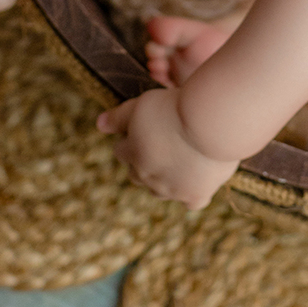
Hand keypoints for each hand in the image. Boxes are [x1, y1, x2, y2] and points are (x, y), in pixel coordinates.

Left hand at [97, 87, 237, 209]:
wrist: (209, 122)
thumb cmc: (175, 108)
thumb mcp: (140, 104)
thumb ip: (117, 117)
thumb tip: (98, 124)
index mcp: (132, 154)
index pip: (122, 150)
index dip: (132, 137)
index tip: (146, 127)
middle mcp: (147, 177)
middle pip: (137, 174)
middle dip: (143, 161)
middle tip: (162, 142)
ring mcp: (172, 189)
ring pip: (160, 190)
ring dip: (164, 178)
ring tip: (179, 159)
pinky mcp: (196, 195)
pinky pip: (190, 202)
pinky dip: (191, 194)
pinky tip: (195, 182)